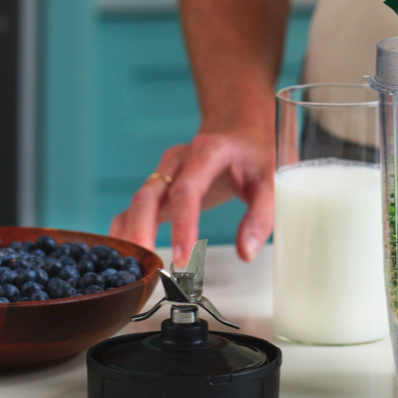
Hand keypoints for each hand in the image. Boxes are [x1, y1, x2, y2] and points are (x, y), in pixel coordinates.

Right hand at [109, 124, 274, 266]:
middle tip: (147, 266)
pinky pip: (135, 206)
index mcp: (208, 152)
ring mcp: (165, 171)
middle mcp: (179, 159)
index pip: (187, 189)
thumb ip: (261, 215)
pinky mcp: (160, 185)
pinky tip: (126, 254)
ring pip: (139, 201)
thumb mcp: (270, 179)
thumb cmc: (255, 153)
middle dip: (142, 231)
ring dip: (132, 233)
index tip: (183, 256)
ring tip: (135, 267)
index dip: (182, 224)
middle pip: (150, 194)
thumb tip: (246, 252)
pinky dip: (126, 229)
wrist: (240, 130)